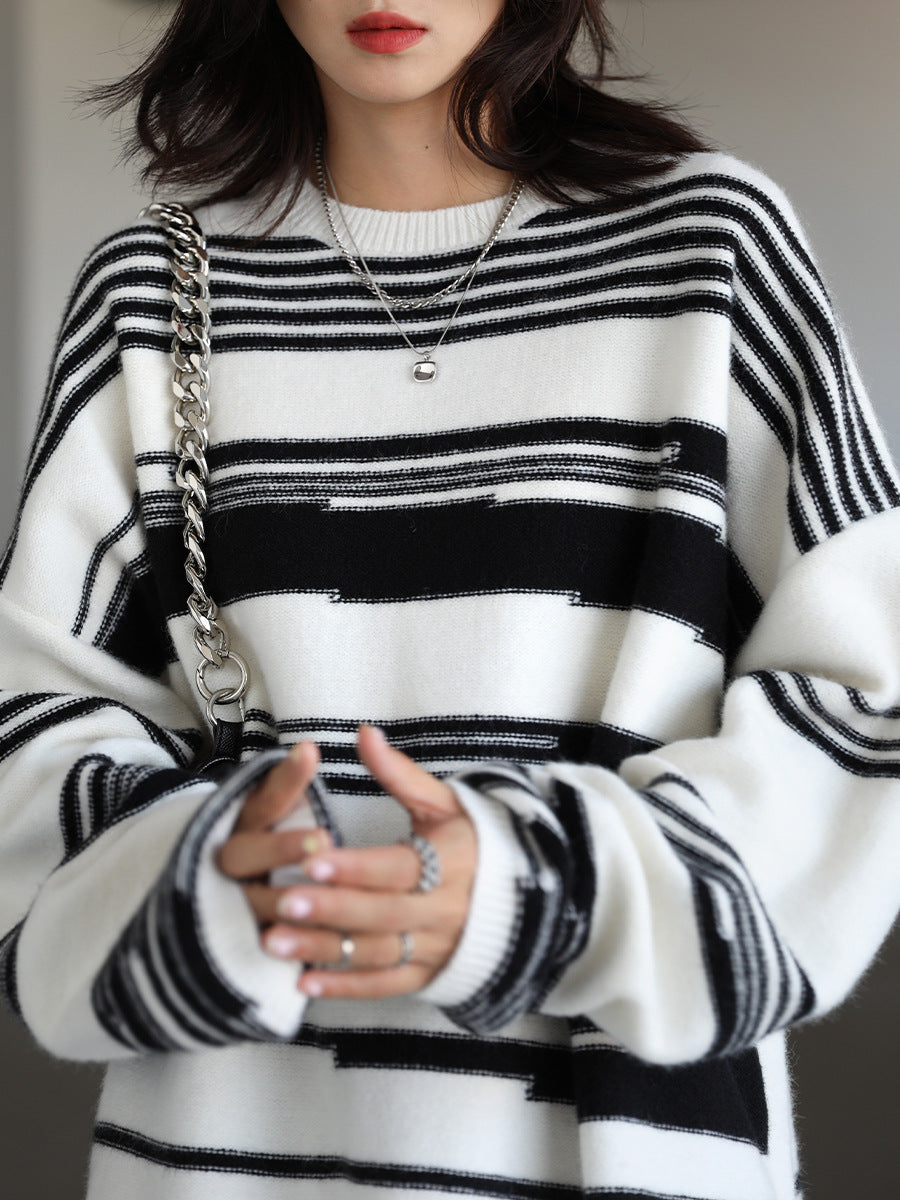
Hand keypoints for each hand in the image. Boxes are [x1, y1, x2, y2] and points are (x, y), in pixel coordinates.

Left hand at [216, 726, 476, 998]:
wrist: (523, 893)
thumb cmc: (471, 839)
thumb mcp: (444, 802)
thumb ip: (399, 773)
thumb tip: (363, 734)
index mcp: (451, 862)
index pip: (399, 868)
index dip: (356, 867)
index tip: (313, 860)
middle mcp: (445, 910)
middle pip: (382, 914)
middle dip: (330, 908)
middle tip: (282, 901)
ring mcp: (436, 947)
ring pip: (376, 953)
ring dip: (323, 950)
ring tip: (274, 942)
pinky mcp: (426, 975)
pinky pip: (383, 986)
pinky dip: (344, 987)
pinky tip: (303, 983)